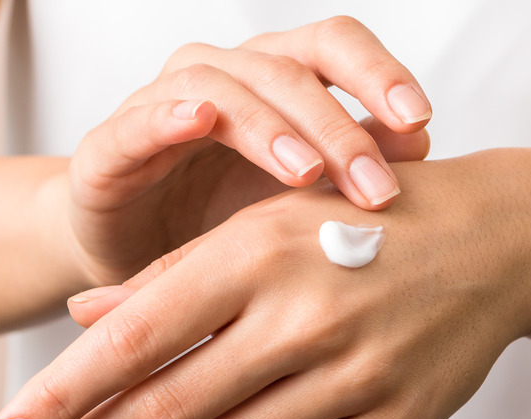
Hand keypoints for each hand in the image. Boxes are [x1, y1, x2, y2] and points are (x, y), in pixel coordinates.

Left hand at [0, 149, 530, 418]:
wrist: (490, 241)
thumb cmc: (363, 221)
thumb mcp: (266, 224)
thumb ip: (174, 272)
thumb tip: (87, 314)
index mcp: (260, 254)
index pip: (142, 334)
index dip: (70, 385)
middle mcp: (303, 317)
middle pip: (174, 403)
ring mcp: (355, 375)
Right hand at [57, 16, 430, 285]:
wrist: (138, 259)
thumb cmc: (222, 220)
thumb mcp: (298, 197)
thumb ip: (351, 160)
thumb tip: (420, 141)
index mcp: (271, 79)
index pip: (331, 47)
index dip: (377, 73)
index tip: (419, 121)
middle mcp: (220, 77)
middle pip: (284, 69)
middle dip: (335, 126)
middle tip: (374, 188)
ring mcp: (161, 105)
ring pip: (220, 87)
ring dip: (268, 127)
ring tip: (304, 174)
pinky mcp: (110, 146)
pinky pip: (140, 120)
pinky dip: (169, 115)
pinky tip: (199, 121)